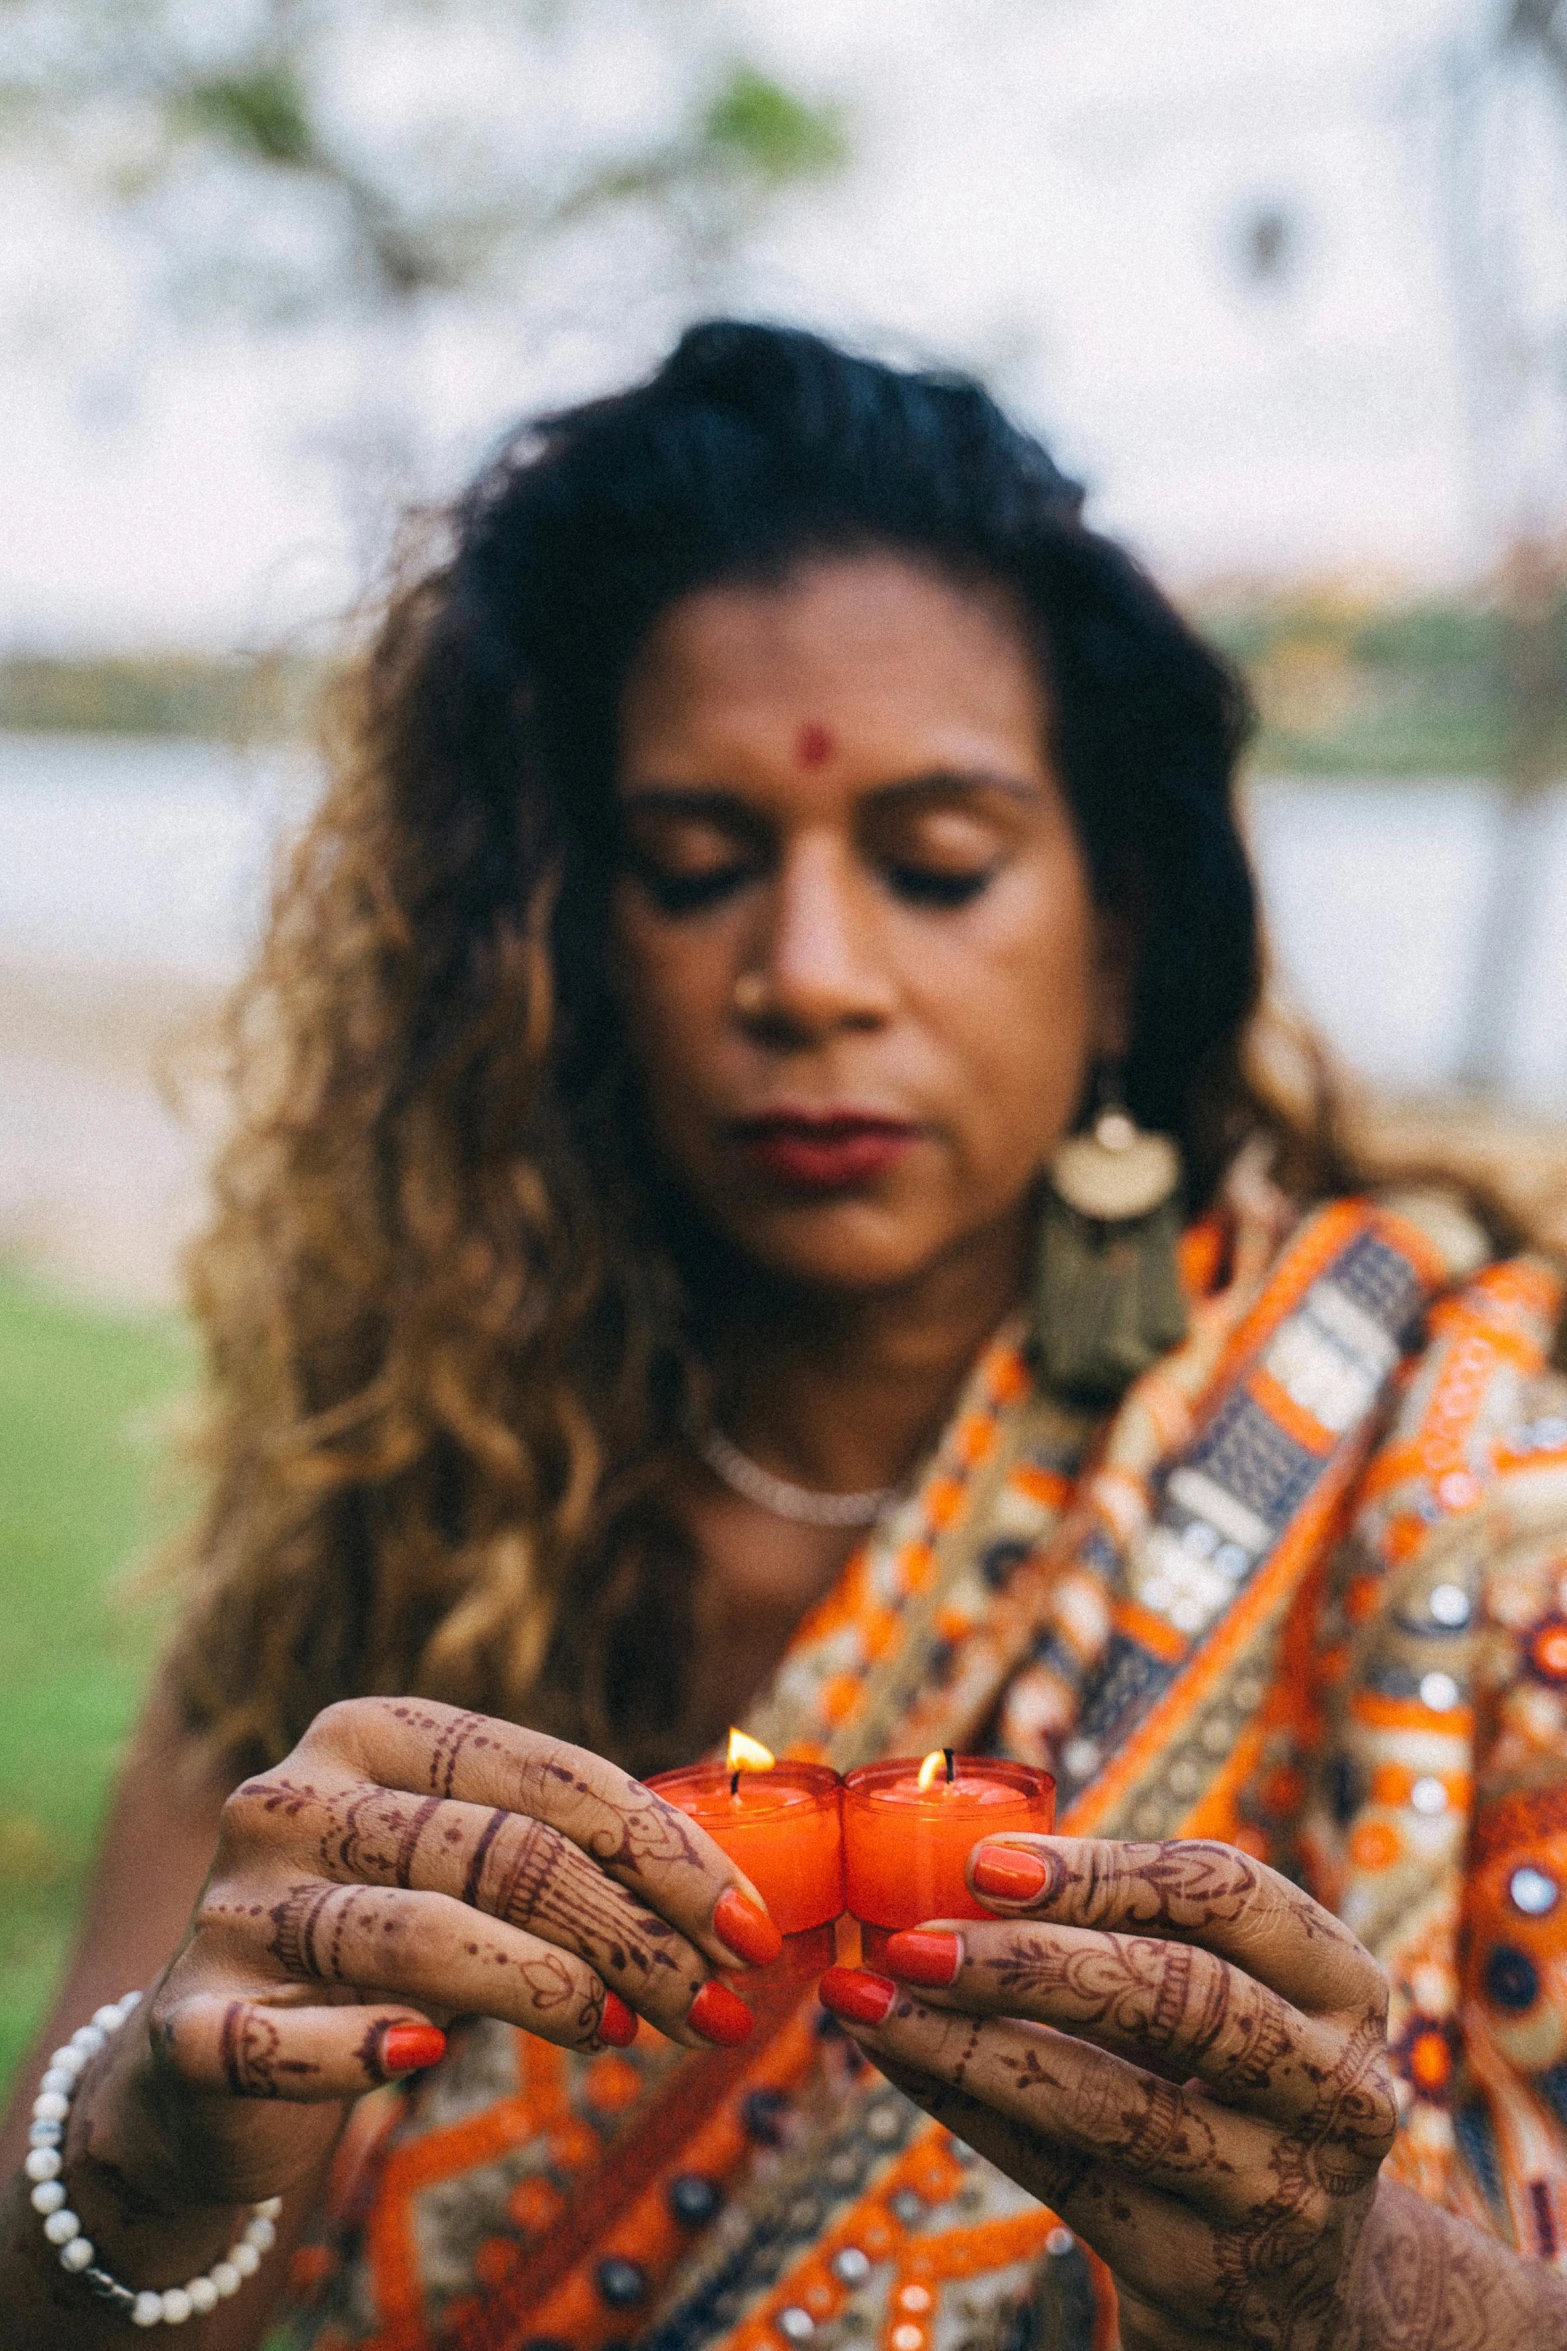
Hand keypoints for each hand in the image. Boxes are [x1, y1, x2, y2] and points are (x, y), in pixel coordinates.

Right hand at [83, 1699, 778, 2216]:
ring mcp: (233, 1905)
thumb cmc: (382, 1949)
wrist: (206, 2065)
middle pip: (497, 1853)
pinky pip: (283, 2041)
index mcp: (372, 1734)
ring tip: (619, 2032)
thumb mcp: (471, 1883)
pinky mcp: (187, 2021)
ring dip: (540, 1987)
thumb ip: (575, 1869)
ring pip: (413, 1934)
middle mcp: (293, 1796)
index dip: (664, 1853)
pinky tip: (421, 2060)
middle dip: (629, 1933)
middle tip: (714, 2007)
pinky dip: (358, 2050)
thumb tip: (743, 1914)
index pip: (547, 1775)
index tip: (753, 1932)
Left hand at [819, 1835, 1397, 2350]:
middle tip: (913, 1938)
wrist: (1310, 2288)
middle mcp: (1339, 2089)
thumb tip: (957, 1860)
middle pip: (1180, 1999)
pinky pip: (1069, 2181)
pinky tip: (898, 2060)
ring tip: (877, 1997)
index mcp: (1344, 1987)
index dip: (1106, 1871)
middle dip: (1031, 1963)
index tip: (982, 1863)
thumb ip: (1137, 1932)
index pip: (1232, 1896)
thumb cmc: (1234, 2091)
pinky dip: (969, 2109)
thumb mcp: (1233, 2003)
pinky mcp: (1210, 2273)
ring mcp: (1283, 2192)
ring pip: (1116, 2104)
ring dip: (974, 2045)